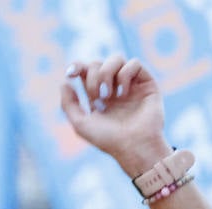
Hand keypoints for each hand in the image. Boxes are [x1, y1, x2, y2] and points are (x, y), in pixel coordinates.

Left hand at [60, 56, 169, 175]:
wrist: (134, 146)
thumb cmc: (108, 140)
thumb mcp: (81, 124)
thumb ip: (68, 104)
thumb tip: (64, 82)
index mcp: (98, 96)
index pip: (86, 71)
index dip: (77, 66)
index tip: (71, 73)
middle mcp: (114, 87)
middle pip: (98, 63)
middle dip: (93, 76)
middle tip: (98, 96)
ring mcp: (130, 84)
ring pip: (116, 58)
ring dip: (107, 73)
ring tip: (108, 95)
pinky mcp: (146, 82)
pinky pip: (134, 63)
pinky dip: (125, 75)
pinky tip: (123, 93)